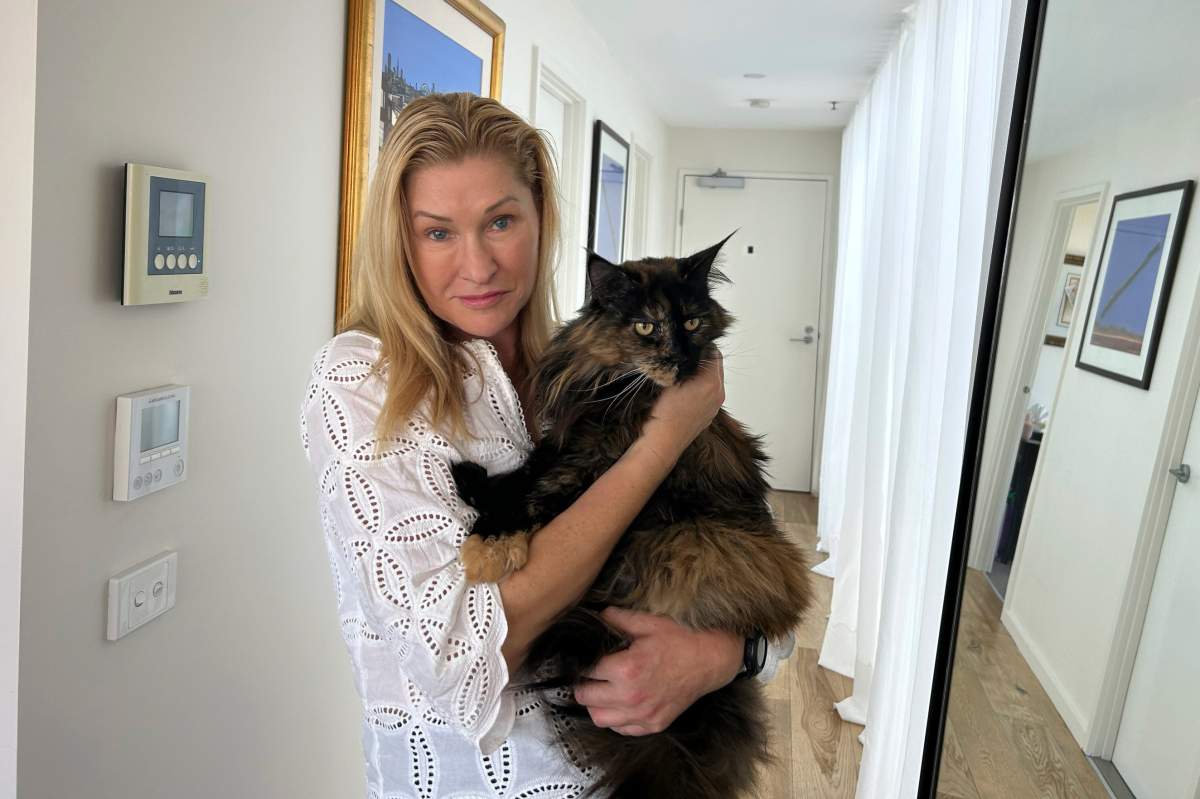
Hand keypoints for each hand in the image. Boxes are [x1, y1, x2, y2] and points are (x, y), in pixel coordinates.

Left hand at [573, 607, 742, 735]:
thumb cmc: (680, 640)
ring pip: (599, 718)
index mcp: (627, 669)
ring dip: (595, 704)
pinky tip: (620, 702)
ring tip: (601, 690)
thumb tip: (596, 616)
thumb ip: (618, 619)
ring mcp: (643, 714)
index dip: (582, 662)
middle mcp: (631, 696)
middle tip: (589, 674)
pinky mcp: (653, 724)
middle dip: (583, 683)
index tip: (583, 658)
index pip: (586, 670)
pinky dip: (615, 718)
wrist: (710, 660)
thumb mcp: (648, 623)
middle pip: (586, 697)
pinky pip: (621, 729)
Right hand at [639, 350, 724, 466]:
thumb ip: (683, 363)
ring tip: (684, 374)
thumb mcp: (670, 379)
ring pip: (714, 381)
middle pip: (716, 366)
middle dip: (703, 359)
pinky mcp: (710, 416)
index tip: (688, 345)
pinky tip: (685, 393)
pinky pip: (709, 395)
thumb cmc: (663, 410)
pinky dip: (701, 389)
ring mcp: (716, 406)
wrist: (663, 442)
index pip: (714, 353)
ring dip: (703, 374)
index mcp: (711, 381)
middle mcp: (719, 393)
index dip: (701, 346)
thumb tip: (686, 350)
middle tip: (686, 356)